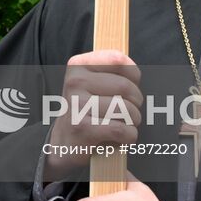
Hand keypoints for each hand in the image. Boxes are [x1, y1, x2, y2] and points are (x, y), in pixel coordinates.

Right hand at [44, 50, 142, 181]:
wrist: (66, 140)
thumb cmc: (88, 109)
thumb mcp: (95, 82)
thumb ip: (115, 70)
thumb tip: (133, 72)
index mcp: (78, 65)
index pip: (119, 60)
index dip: (133, 77)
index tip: (128, 88)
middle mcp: (75, 82)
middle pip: (125, 87)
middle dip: (135, 103)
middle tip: (127, 111)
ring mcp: (77, 105)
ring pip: (125, 109)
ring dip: (132, 121)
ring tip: (122, 123)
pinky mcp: (82, 129)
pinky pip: (121, 129)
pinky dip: (128, 136)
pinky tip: (120, 137)